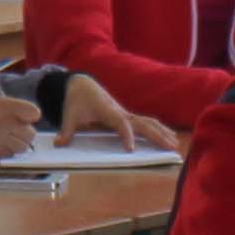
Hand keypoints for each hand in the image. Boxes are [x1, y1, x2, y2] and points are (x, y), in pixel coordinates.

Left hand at [60, 77, 177, 156]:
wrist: (81, 85)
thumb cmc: (76, 101)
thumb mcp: (69, 116)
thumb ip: (66, 131)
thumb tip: (58, 144)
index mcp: (107, 111)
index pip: (121, 123)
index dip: (126, 135)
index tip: (131, 149)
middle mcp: (120, 112)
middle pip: (142, 123)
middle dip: (156, 135)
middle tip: (169, 147)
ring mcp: (126, 114)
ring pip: (148, 122)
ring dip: (162, 132)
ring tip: (175, 144)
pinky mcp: (127, 116)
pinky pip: (146, 123)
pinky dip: (158, 129)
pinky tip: (169, 137)